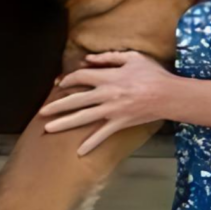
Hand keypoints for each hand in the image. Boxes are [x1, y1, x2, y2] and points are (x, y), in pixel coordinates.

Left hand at [39, 50, 176, 155]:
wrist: (169, 95)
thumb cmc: (152, 74)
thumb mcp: (132, 58)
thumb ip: (108, 57)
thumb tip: (88, 59)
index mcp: (109, 77)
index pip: (82, 76)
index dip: (68, 80)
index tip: (60, 84)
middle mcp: (107, 94)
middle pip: (76, 100)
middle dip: (57, 106)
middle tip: (41, 112)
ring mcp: (112, 111)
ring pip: (83, 117)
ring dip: (64, 123)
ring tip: (49, 129)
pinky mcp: (120, 123)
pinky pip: (102, 134)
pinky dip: (91, 144)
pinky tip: (79, 152)